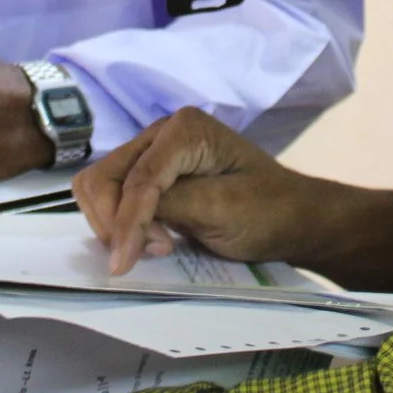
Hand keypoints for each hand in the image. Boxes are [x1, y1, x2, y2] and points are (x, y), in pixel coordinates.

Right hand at [72, 108, 321, 275]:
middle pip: (105, 177)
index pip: (137, 179)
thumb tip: (123, 218)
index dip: (126, 222)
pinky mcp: (150, 178)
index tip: (124, 263)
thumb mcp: (221, 209)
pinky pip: (112, 198)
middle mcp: (161, 133)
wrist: (292, 219)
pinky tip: (148, 240)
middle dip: (116, 220)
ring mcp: (153, 154)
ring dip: (113, 222)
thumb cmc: (267, 212)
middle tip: (152, 251)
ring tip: (153, 246)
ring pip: (100, 187)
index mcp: (184, 129)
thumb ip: (169, 205)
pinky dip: (117, 222)